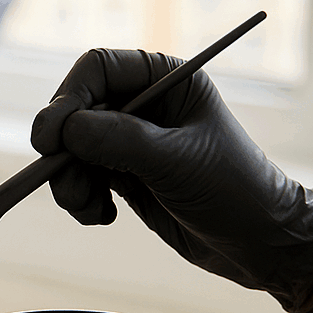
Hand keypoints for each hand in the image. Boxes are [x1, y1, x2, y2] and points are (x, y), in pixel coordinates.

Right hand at [30, 49, 312, 312]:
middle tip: (63, 182)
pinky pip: (79, 177)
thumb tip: (66, 130)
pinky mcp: (122, 174)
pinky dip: (80, 198)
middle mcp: (142, 104)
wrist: (260, 244)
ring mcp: (129, 140)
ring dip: (69, 181)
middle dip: (63, 150)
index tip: (52, 138)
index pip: (97, 69)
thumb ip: (120, 140)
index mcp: (164, 79)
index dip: (68, 98)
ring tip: (90, 209)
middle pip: (74, 110)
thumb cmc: (234, 190)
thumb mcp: (177, 162)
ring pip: (70, 149)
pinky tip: (103, 216)